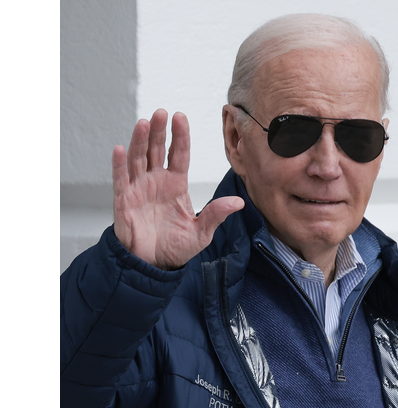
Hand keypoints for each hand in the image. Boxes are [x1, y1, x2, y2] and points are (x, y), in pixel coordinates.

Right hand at [112, 109, 243, 269]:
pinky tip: (120, 148)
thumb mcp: (202, 232)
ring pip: (138, 159)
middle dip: (160, 131)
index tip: (181, 116)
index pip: (179, 155)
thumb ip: (216, 214)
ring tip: (145, 123)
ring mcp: (139, 189)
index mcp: (176, 185)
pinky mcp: (123, 201)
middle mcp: (156, 182)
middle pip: (157, 151)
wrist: (153, 265)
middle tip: (162, 113)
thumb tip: (239, 202)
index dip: (180, 136)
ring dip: (140, 141)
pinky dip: (119, 165)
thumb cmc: (175, 247)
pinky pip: (120, 180)